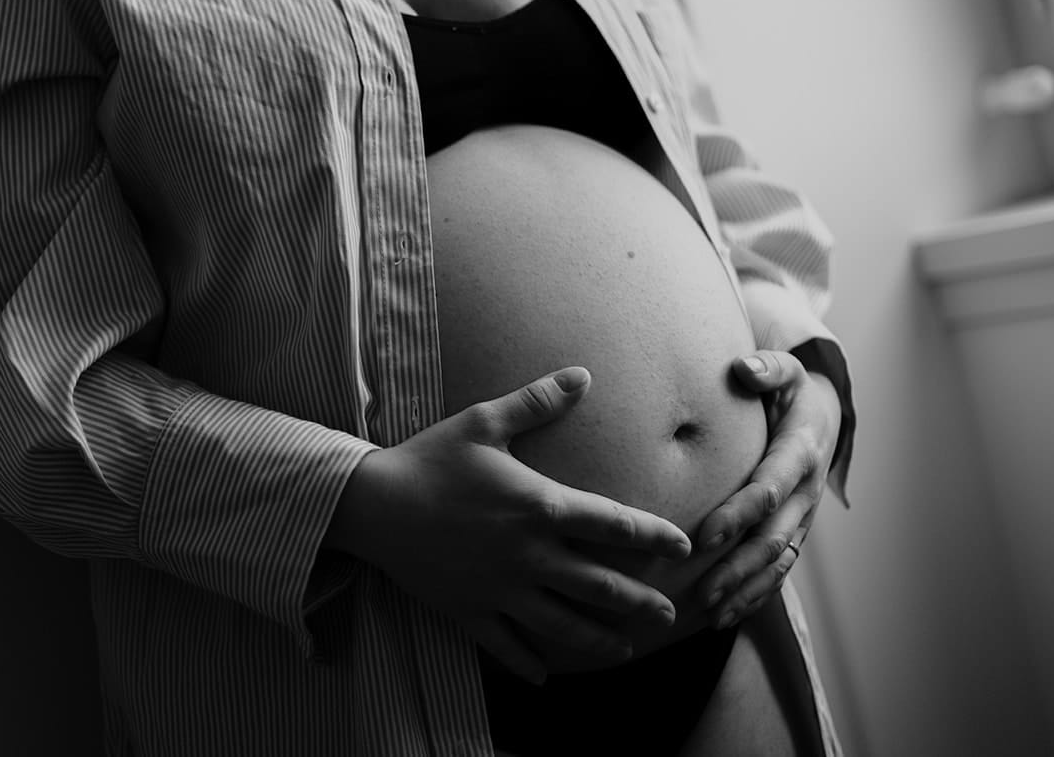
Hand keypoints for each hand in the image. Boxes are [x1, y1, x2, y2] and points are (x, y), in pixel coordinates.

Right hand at [328, 367, 692, 684]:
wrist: (372, 503)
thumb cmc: (430, 458)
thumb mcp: (484, 421)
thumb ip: (537, 402)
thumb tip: (583, 375)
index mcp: (540, 506)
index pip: (615, 526)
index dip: (655, 536)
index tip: (681, 545)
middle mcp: (529, 555)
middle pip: (601, 586)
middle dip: (641, 603)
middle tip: (668, 614)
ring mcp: (501, 589)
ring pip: (564, 626)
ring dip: (601, 641)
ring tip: (625, 649)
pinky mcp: (470, 612)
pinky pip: (507, 647)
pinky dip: (529, 664)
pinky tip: (545, 677)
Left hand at [688, 349, 839, 629]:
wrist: (825, 414)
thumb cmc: (791, 390)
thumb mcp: (786, 371)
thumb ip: (767, 369)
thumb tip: (744, 369)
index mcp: (801, 452)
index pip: (769, 488)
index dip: (739, 514)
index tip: (706, 535)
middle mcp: (806, 491)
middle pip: (773, 537)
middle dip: (738, 567)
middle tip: (701, 590)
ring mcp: (803, 516)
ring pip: (778, 563)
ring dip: (745, 589)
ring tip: (710, 613)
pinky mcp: (796, 532)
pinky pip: (780, 570)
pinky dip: (756, 594)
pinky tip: (726, 615)